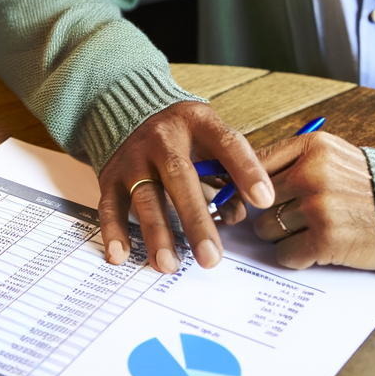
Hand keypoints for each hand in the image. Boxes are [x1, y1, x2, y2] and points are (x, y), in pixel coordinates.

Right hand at [96, 102, 273, 273]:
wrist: (127, 110)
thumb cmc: (181, 135)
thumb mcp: (208, 140)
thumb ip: (227, 175)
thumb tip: (236, 216)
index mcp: (197, 122)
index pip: (226, 143)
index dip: (246, 170)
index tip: (264, 200)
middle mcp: (162, 138)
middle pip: (180, 177)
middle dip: (196, 219)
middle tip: (211, 258)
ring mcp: (133, 158)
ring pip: (145, 196)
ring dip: (157, 233)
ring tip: (169, 265)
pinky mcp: (110, 176)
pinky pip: (110, 205)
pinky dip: (114, 231)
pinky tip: (120, 255)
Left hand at [250, 132, 374, 270]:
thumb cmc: (370, 187)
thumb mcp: (335, 156)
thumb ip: (294, 162)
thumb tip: (243, 179)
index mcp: (312, 147)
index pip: (256, 163)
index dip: (247, 184)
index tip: (246, 196)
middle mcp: (312, 173)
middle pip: (256, 199)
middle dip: (269, 211)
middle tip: (296, 217)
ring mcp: (319, 207)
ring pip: (266, 228)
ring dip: (283, 236)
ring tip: (312, 230)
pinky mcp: (326, 240)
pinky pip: (284, 254)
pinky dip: (296, 256)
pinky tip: (317, 248)